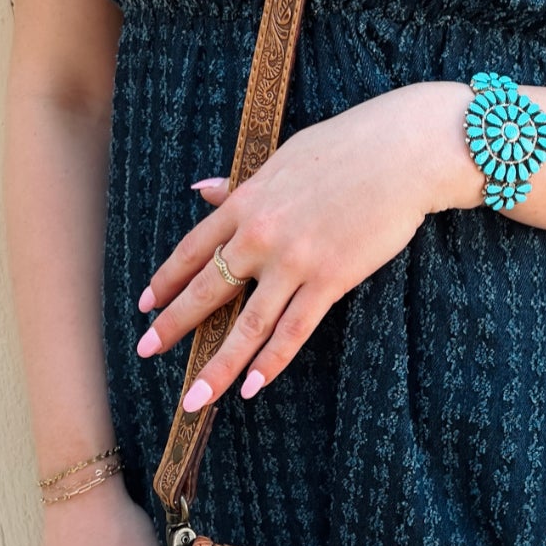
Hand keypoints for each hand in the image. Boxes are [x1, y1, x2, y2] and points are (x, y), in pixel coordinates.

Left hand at [135, 82, 480, 405]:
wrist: (400, 154)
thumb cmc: (347, 147)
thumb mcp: (283, 159)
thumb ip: (242, 184)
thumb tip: (204, 190)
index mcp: (246, 203)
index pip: (192, 249)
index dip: (166, 280)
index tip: (145, 305)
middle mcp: (260, 236)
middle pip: (207, 291)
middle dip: (174, 326)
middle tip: (147, 352)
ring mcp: (294, 262)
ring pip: (247, 325)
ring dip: (218, 366)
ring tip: (195, 398)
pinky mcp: (330, 280)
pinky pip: (294, 330)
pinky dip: (271, 362)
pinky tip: (252, 387)